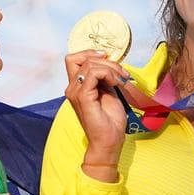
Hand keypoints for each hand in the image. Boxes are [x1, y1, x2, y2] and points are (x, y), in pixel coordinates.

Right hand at [64, 50, 128, 176]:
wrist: (109, 141)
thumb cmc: (109, 121)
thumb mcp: (108, 92)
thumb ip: (104, 78)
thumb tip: (110, 63)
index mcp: (77, 86)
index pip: (74, 59)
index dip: (89, 53)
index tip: (107, 57)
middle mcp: (72, 88)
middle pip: (82, 58)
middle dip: (106, 61)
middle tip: (121, 73)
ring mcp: (75, 92)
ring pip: (90, 64)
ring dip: (111, 68)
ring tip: (121, 80)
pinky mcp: (83, 97)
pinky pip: (94, 73)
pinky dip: (108, 74)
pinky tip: (116, 83)